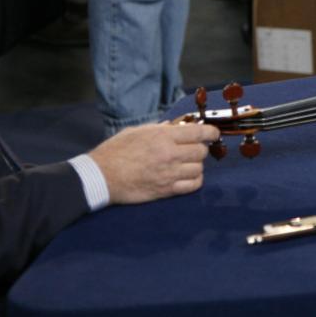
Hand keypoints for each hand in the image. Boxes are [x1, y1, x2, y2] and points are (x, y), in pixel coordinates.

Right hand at [89, 121, 219, 203]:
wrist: (102, 176)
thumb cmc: (116, 150)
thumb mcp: (137, 131)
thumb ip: (159, 128)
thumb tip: (175, 126)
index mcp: (163, 136)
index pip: (199, 132)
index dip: (211, 132)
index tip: (213, 133)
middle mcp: (170, 154)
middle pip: (202, 151)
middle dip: (200, 149)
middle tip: (192, 149)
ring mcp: (169, 174)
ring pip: (199, 169)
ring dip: (196, 165)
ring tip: (187, 164)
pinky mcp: (166, 190)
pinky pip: (192, 186)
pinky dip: (194, 181)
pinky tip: (187, 177)